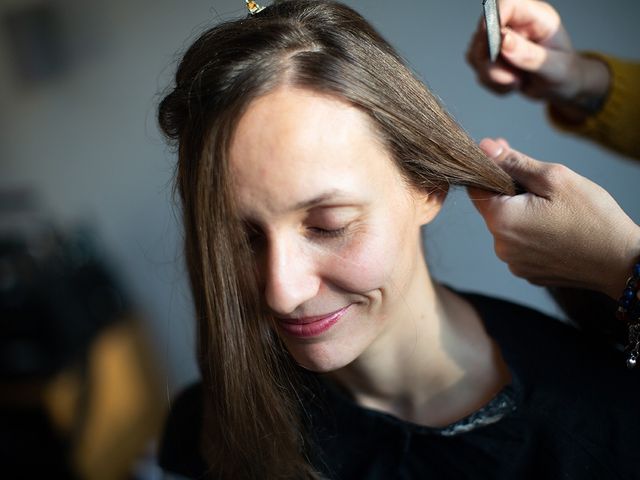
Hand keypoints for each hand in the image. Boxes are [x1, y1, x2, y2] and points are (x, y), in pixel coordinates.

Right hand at [466, 0, 609, 119]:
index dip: (493, 19)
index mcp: (534, 16)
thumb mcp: (555, 67)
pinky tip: (511, 84)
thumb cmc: (564, 72)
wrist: (561, 86)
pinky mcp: (490, 57)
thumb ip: (530, 55)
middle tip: (511, 79)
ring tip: (516, 82)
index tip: (492, 40)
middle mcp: (513, 24)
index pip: (506, 5)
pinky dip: (493, 84)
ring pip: (476, 55)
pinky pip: (478, 71)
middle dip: (491, 61)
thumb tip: (503, 41)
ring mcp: (499, 40)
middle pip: (483, 32)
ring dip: (493, 76)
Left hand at [468, 138, 639, 298]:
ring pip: (509, 228)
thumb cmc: (592, 217)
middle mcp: (501, 246)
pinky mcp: (528, 272)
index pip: (476, 188)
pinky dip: (533, 234)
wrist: (621, 261)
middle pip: (494, 209)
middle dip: (512, 192)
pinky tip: (557, 229)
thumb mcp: (554, 178)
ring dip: (523, 214)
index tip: (506, 156)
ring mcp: (514, 263)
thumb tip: (484, 147)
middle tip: (543, 184)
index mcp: (501, 221)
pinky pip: (522, 246)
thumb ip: (514, 163)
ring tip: (556, 210)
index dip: (489, 169)